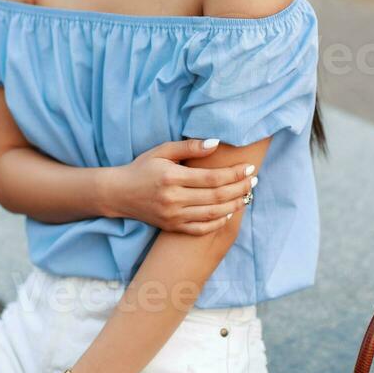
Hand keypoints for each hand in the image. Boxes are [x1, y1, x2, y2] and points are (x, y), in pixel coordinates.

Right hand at [109, 138, 257, 234]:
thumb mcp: (162, 151)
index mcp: (172, 178)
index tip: (249, 168)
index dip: (234, 174)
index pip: (212, 178)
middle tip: (254, 181)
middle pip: (216, 196)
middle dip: (240, 189)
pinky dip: (218, 222)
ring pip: (212, 214)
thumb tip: (216, 143)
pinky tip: (229, 212)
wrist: (119, 193)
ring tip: (247, 195)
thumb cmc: (142, 168)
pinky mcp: (172, 227)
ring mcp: (173, 216)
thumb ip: (189, 147)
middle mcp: (173, 199)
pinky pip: (201, 229)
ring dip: (234, 205)